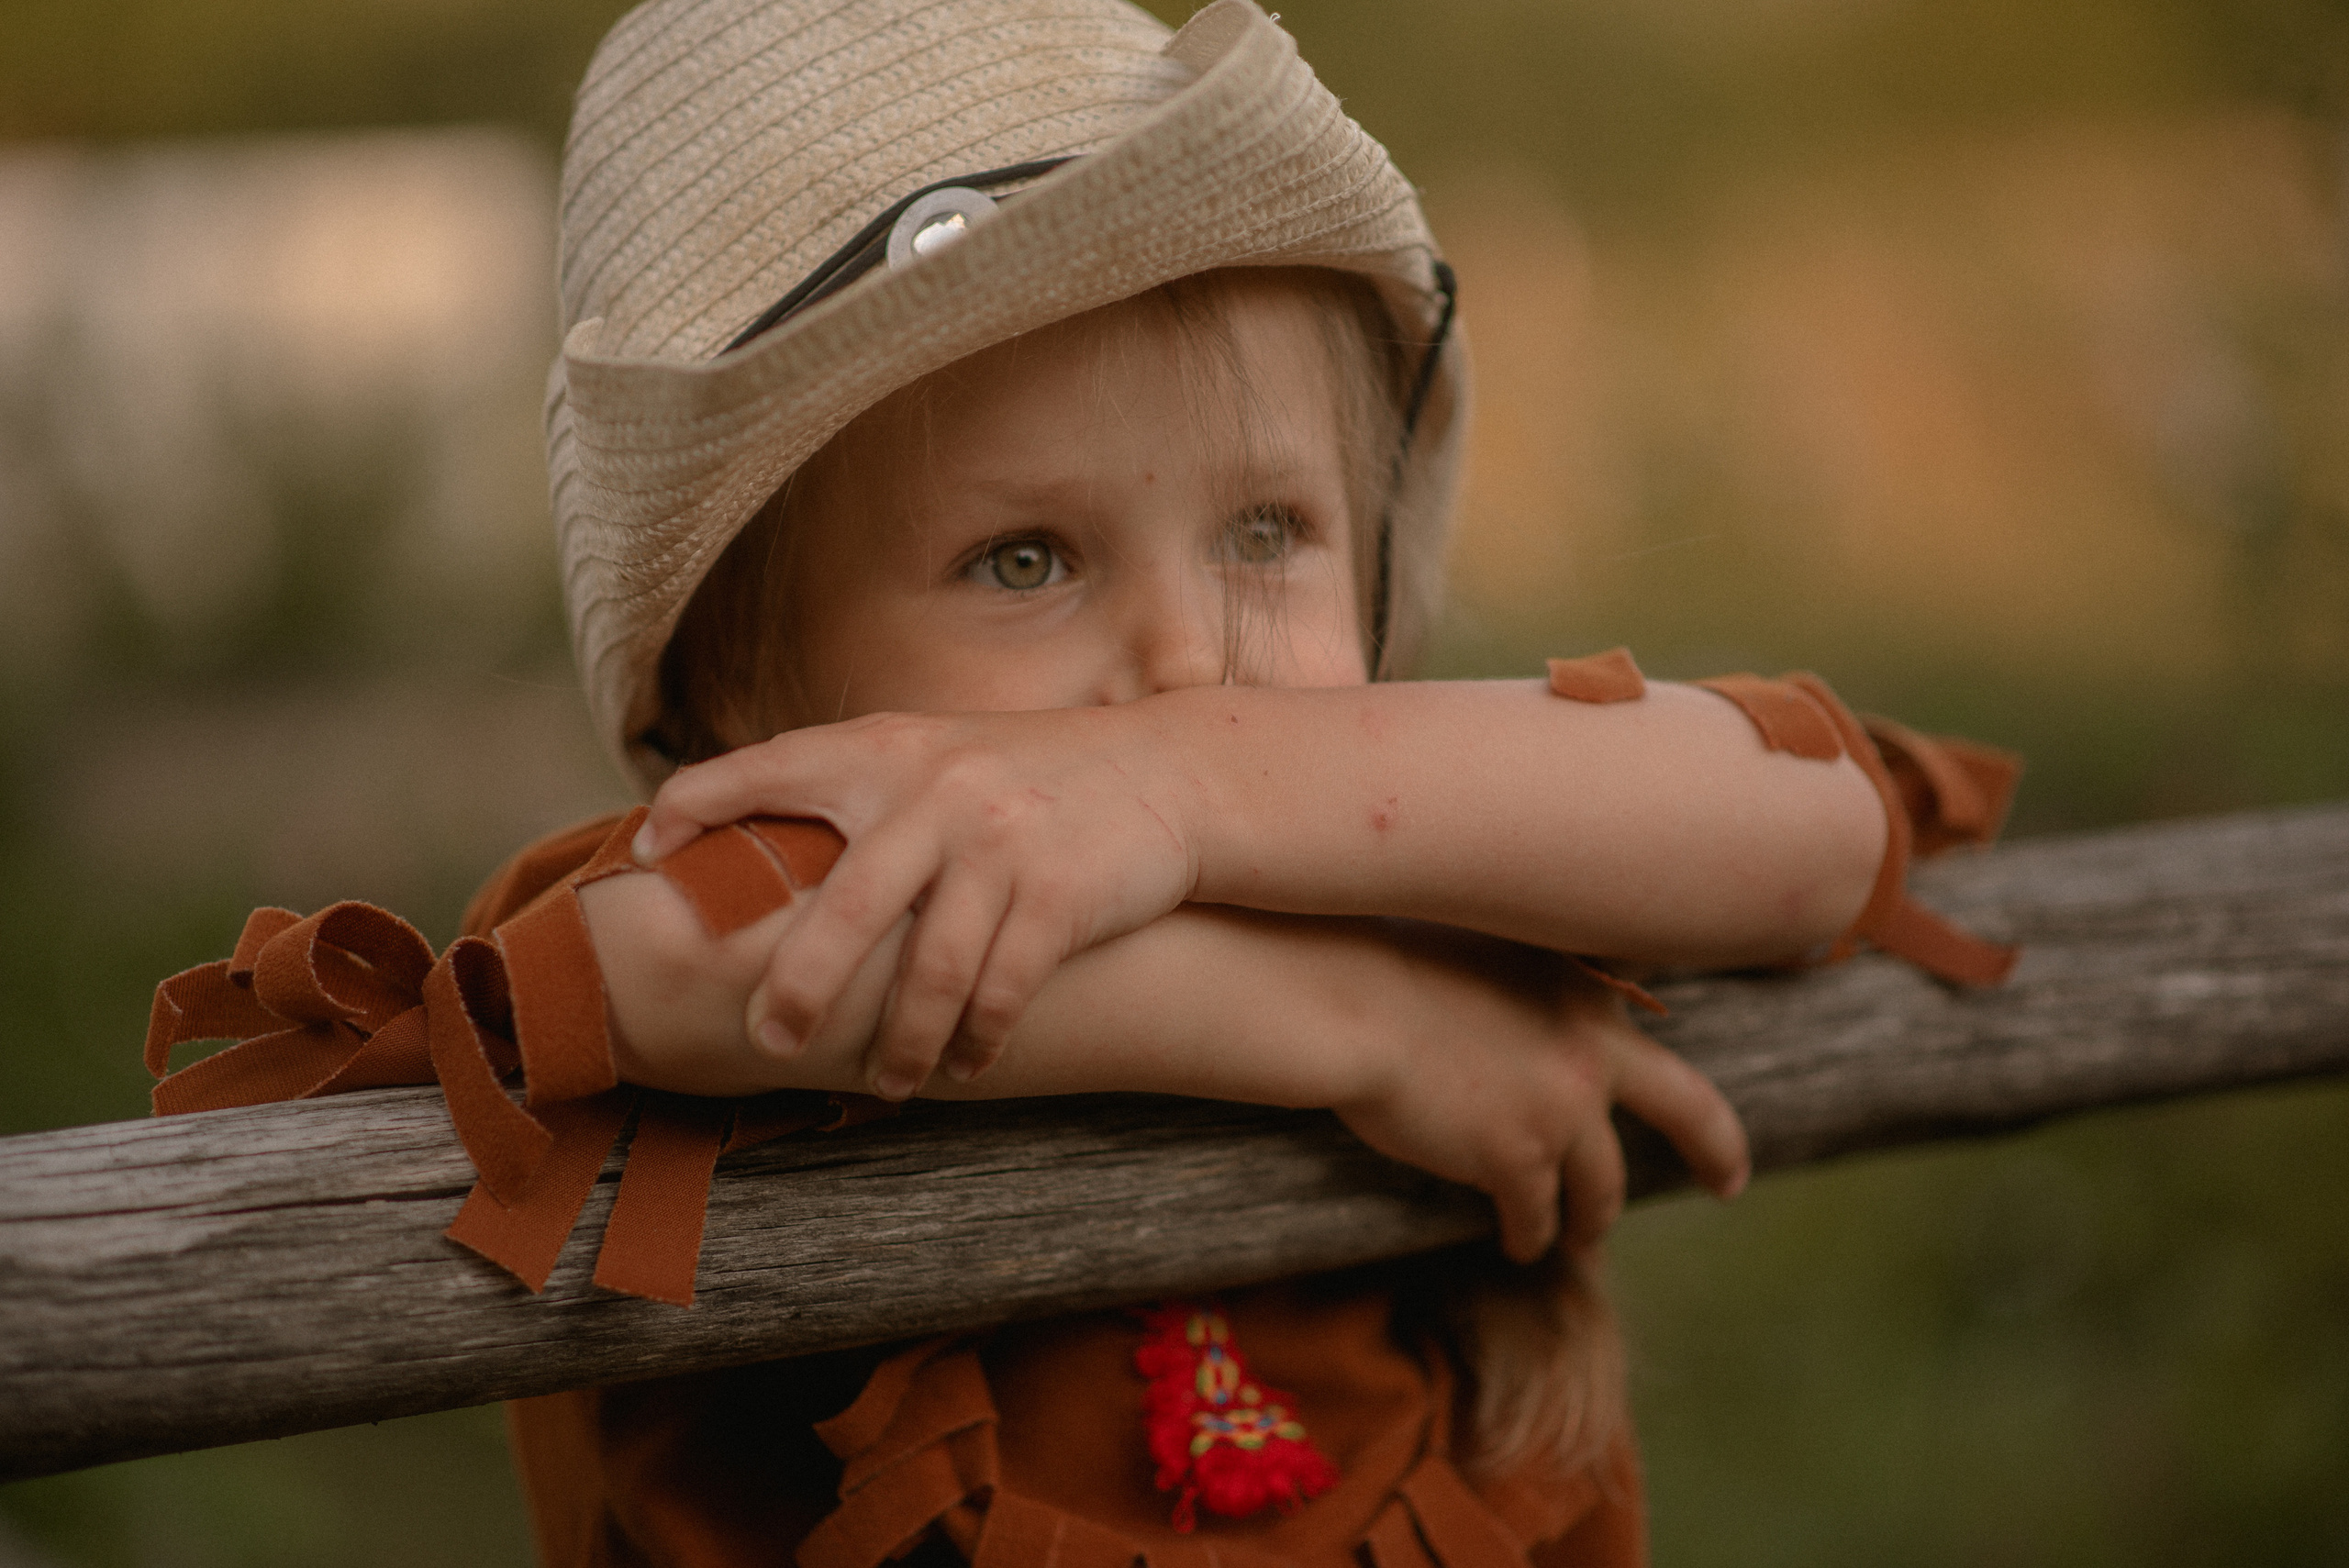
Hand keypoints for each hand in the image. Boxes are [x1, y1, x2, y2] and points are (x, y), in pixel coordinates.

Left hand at [633, 706, 1201, 1098]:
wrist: (1168, 770)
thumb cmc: (1023, 776)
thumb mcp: (932, 753)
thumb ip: (850, 786)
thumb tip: (735, 841)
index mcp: (887, 751)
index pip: (766, 769)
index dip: (694, 808)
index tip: (646, 858)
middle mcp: (938, 793)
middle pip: (845, 909)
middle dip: (799, 989)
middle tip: (767, 1041)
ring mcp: (1002, 846)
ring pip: (932, 973)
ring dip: (902, 1044)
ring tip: (885, 1080)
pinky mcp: (1063, 895)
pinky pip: (1003, 991)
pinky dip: (978, 1040)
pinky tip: (965, 1064)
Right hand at [1334, 937, 1747, 1262]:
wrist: (1341, 999)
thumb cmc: (1379, 963)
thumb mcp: (1481, 950)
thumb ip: (1523, 989)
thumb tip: (1521, 1020)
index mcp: (1585, 992)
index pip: (1658, 1027)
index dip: (1687, 1056)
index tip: (1703, 1084)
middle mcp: (1592, 1050)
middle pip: (1685, 1111)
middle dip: (1715, 1151)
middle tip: (1728, 1181)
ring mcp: (1561, 1110)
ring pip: (1602, 1187)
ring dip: (1594, 1216)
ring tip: (1582, 1234)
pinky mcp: (1516, 1160)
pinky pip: (1536, 1219)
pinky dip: (1529, 1237)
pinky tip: (1517, 1246)